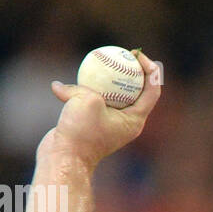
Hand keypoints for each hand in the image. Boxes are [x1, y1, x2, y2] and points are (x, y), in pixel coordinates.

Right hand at [43, 50, 162, 168]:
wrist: (64, 158)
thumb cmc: (81, 133)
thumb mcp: (87, 101)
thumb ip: (82, 87)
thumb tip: (60, 87)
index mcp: (134, 120)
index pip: (152, 91)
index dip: (150, 70)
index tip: (137, 55)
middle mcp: (125, 122)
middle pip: (134, 91)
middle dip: (130, 70)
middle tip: (121, 53)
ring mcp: (108, 123)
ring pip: (110, 95)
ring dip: (103, 79)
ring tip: (98, 60)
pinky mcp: (90, 124)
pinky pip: (89, 102)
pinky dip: (80, 92)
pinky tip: (65, 82)